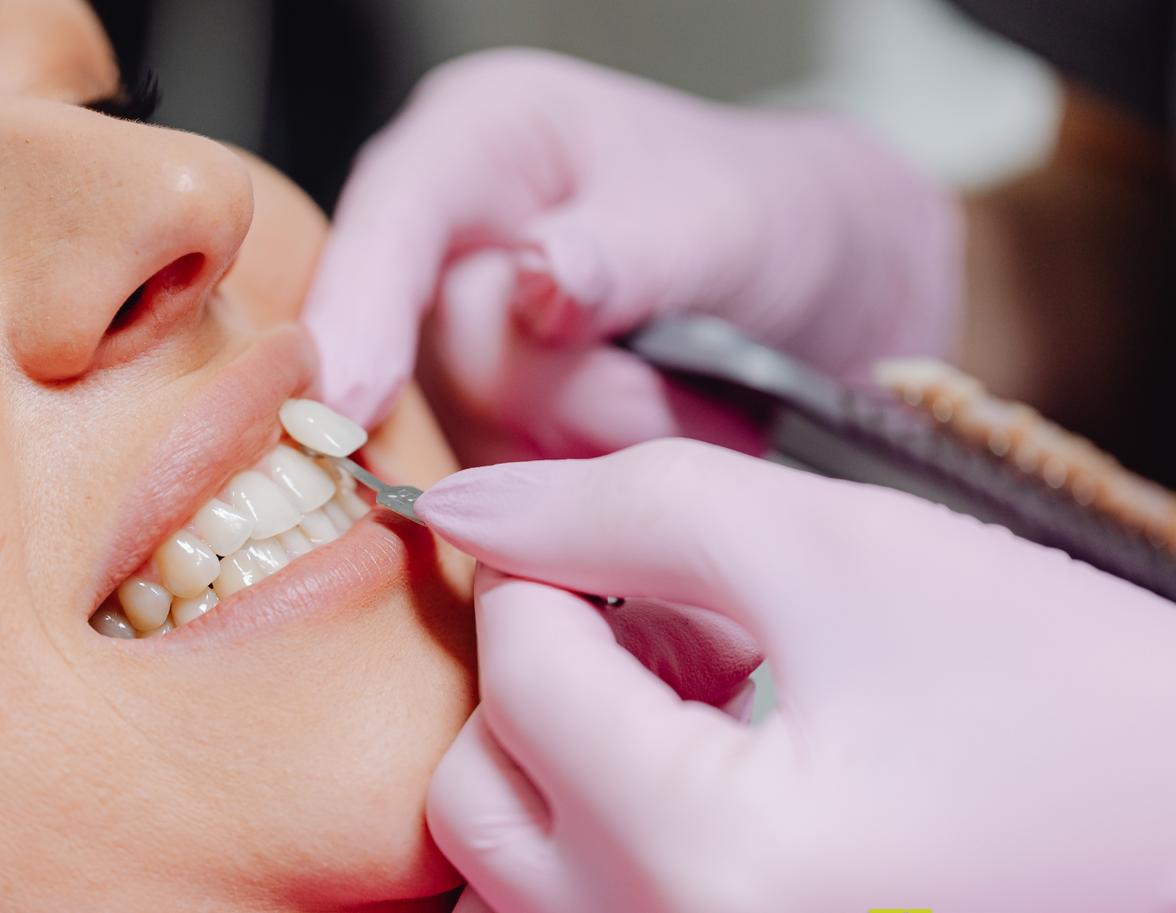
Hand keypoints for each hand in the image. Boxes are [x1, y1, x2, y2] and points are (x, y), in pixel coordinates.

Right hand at [302, 49, 958, 454]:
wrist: (826, 302)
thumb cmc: (769, 217)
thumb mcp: (722, 214)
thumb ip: (626, 250)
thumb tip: (539, 281)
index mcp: (479, 146)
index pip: (391, 218)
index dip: (360, 309)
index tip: (348, 398)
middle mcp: (446, 250)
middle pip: (438, 358)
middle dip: (569, 392)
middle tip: (675, 378)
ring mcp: (459, 356)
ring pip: (479, 445)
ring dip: (598, 446)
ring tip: (689, 399)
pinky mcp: (485, 440)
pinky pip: (512, 504)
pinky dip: (595, 490)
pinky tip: (653, 439)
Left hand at [418, 441, 1175, 912]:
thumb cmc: (1074, 710)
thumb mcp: (852, 557)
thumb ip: (630, 510)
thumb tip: (458, 506)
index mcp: (702, 856)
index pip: (516, 670)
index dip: (555, 585)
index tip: (621, 571)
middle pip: (473, 802)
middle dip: (547, 702)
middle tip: (665, 664)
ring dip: (546, 828)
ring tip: (679, 775)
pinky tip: (661, 888)